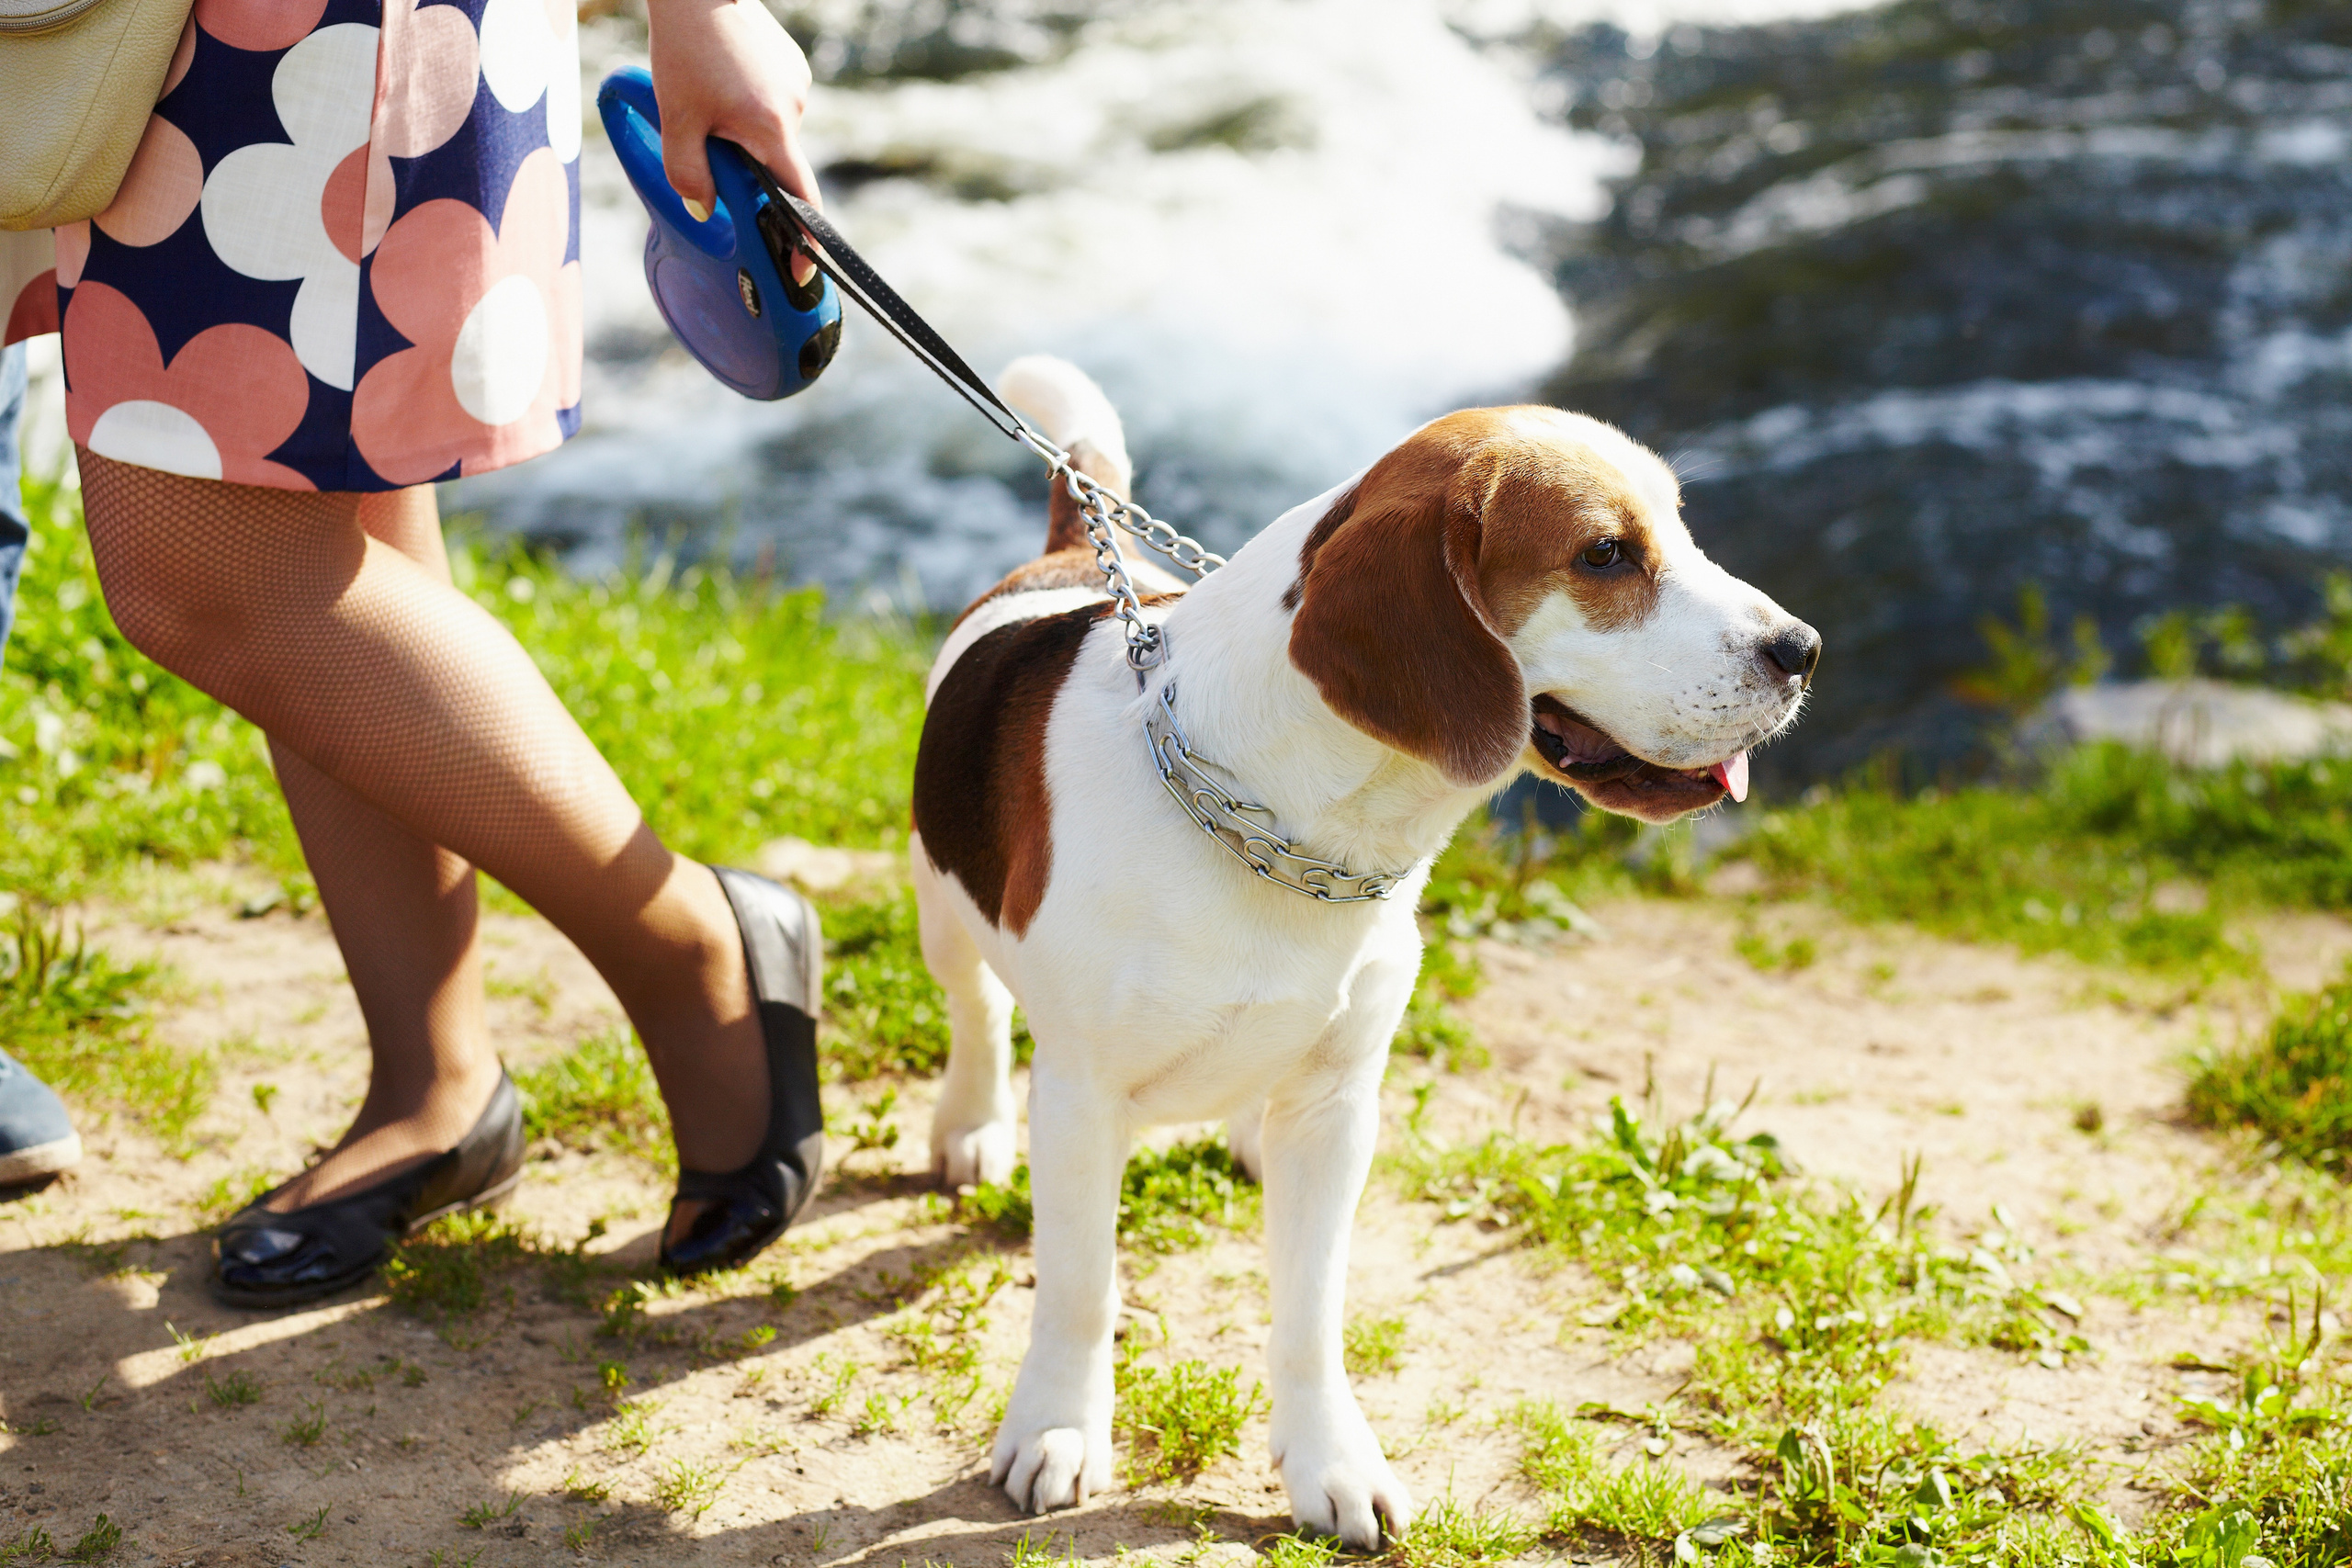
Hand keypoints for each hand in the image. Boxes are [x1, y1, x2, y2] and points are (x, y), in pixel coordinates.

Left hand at [645, 0, 821, 278]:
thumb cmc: (686, 46)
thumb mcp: (676, 116)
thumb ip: (688, 172)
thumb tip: (704, 210)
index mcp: (772, 129)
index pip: (799, 198)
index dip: (802, 241)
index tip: (803, 271)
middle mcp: (795, 109)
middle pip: (774, 161)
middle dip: (743, 161)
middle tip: (705, 130)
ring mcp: (798, 85)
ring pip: (770, 130)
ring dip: (741, 127)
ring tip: (707, 90)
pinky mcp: (791, 66)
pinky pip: (772, 102)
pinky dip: (748, 102)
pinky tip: (722, 76)